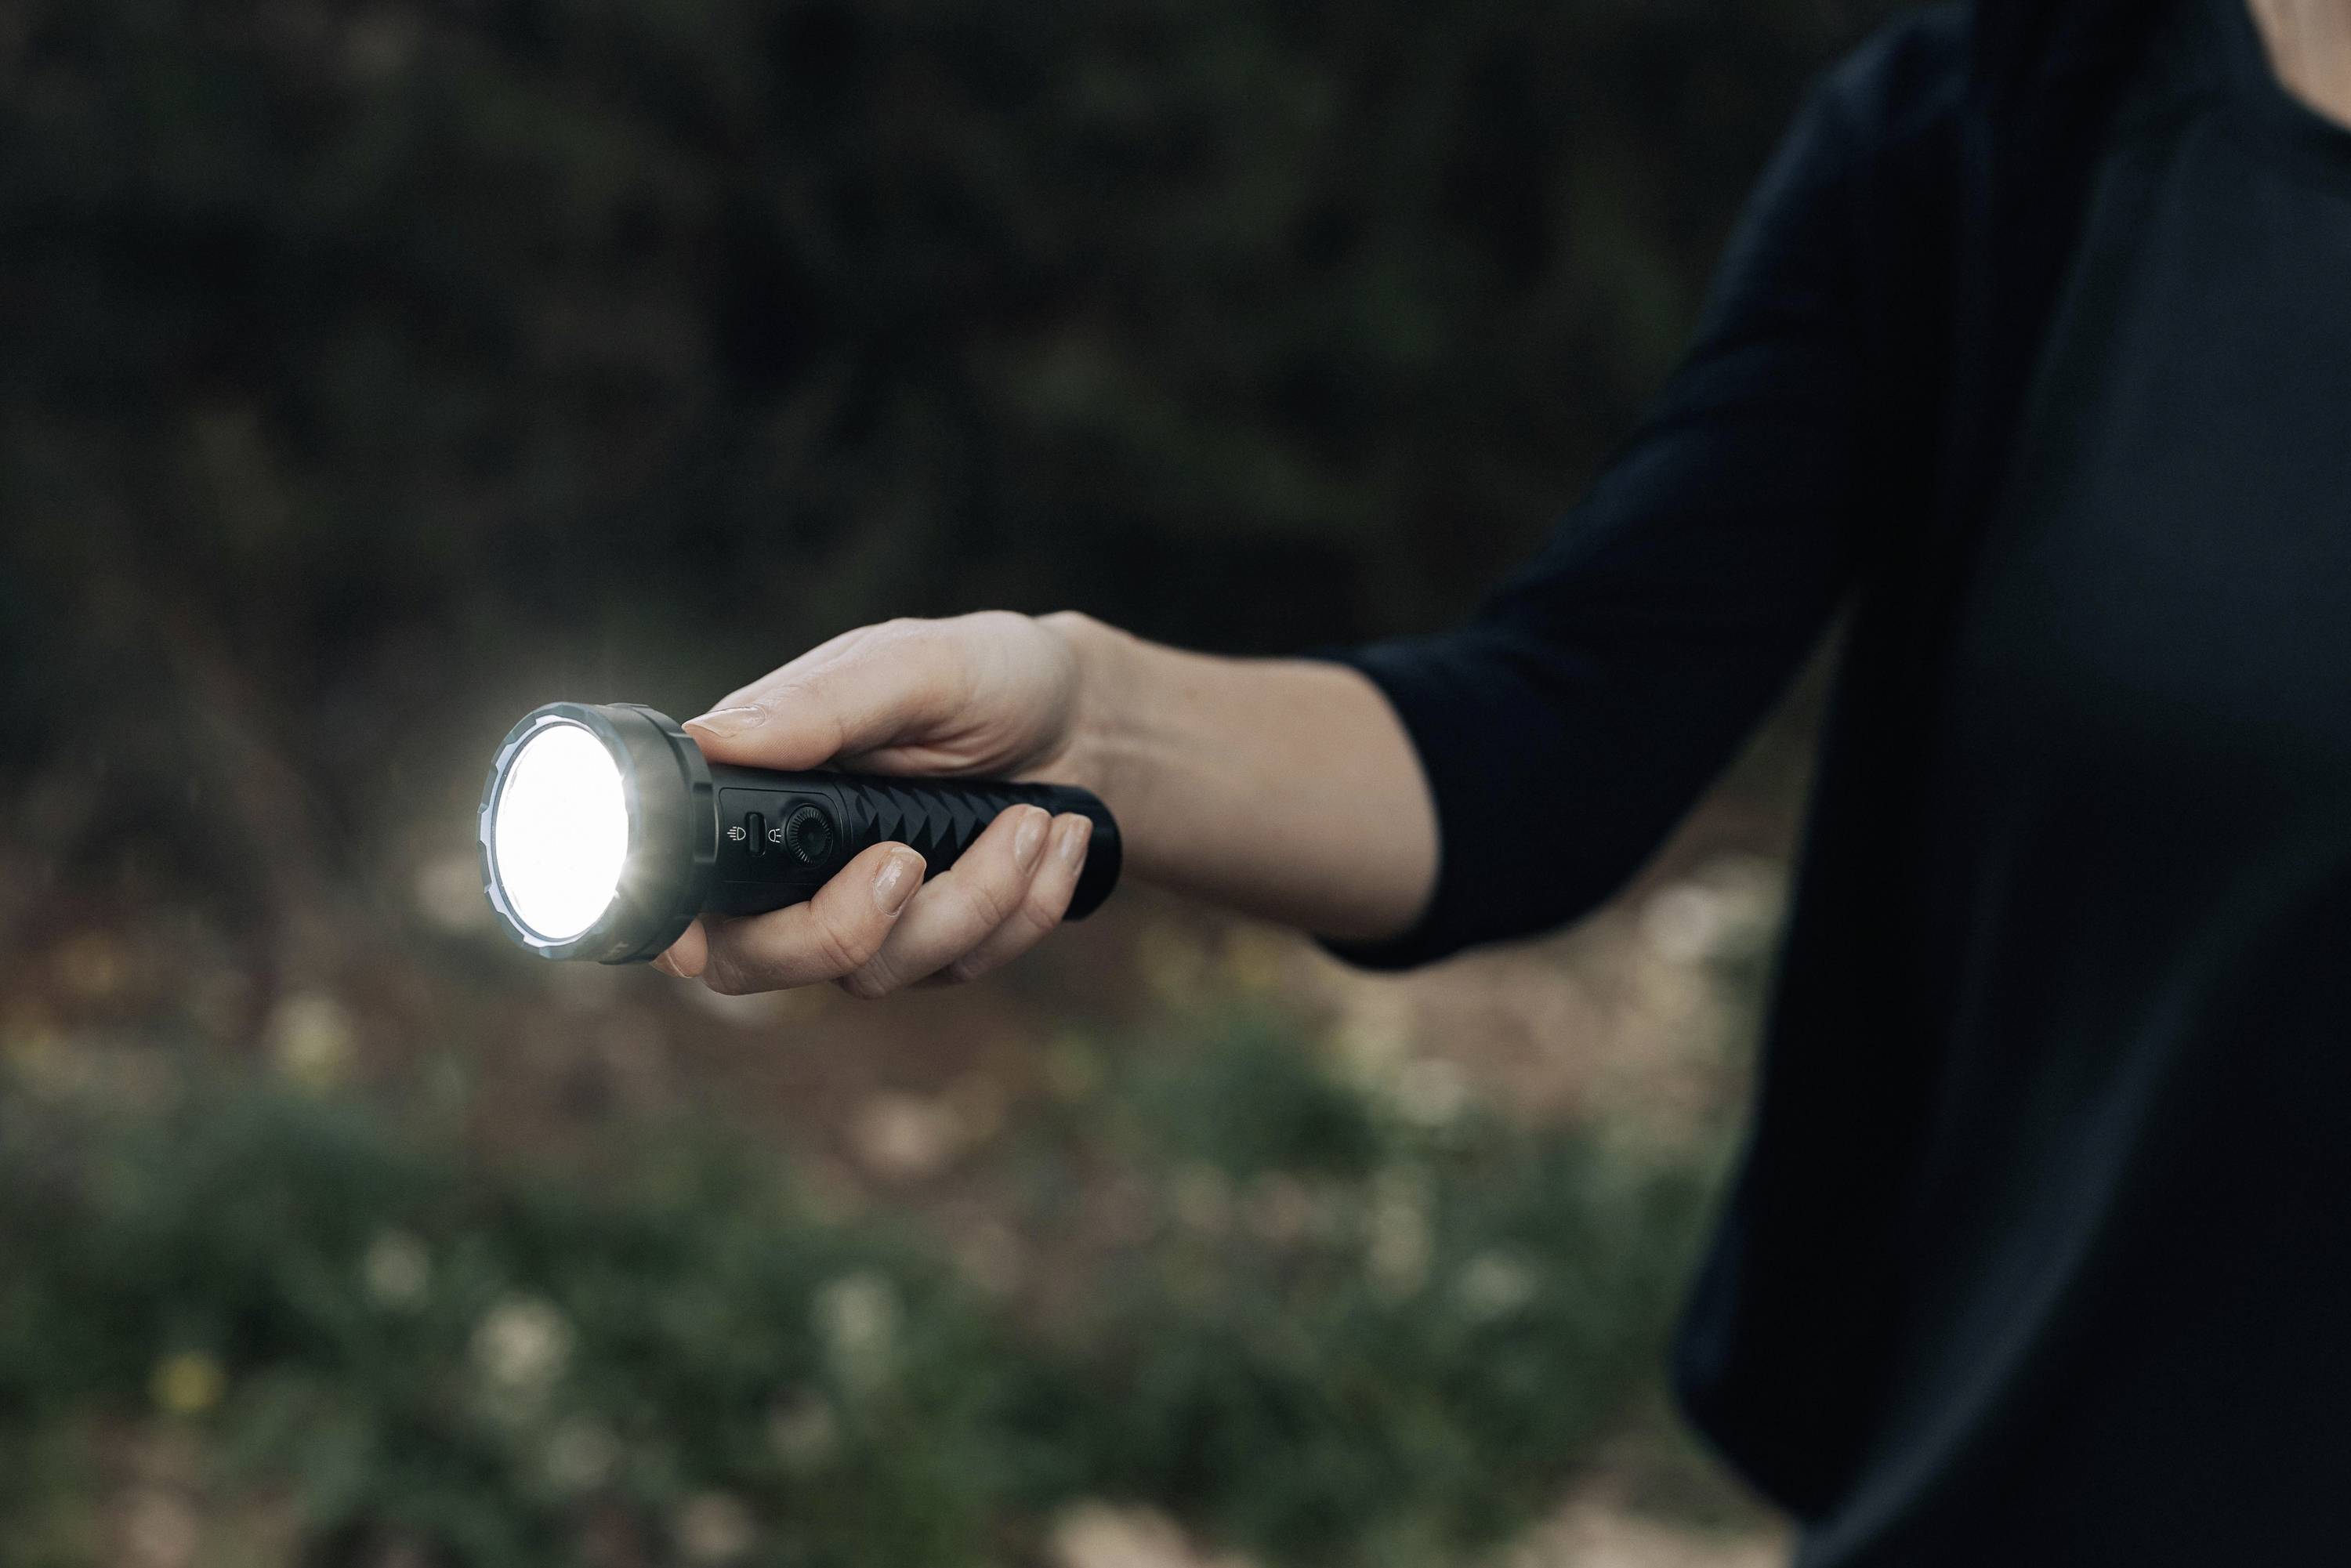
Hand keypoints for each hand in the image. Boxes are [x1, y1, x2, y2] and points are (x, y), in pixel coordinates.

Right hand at [652, 612, 1102, 997]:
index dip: (673, 927)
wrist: (1090, 718)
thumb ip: (820, 705)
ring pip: (878, 971)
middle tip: (908, 861)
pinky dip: (1027, 906)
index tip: (694, 942)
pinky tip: (1061, 838)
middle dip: (841, 929)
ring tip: (1033, 817)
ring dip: (973, 898)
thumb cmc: (986, 674)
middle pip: (757, 964)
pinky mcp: (935, 944)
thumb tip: (711, 738)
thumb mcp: (911, 664)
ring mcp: (863, 913)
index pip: (681, 880)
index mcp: (759, 787)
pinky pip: (965, 967)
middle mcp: (793, 864)